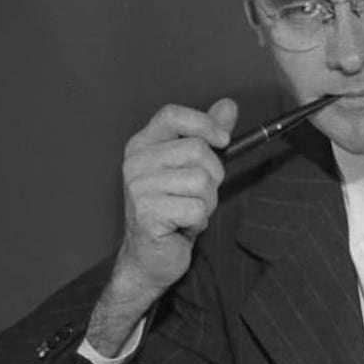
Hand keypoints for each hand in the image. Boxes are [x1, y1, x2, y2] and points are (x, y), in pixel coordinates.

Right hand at [89, 99, 237, 349]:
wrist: (150, 258)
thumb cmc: (172, 211)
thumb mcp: (191, 168)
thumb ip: (207, 136)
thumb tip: (228, 106)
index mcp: (142, 145)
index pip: (172, 115)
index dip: (203, 123)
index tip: (223, 140)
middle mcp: (135, 162)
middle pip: (196, 150)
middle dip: (212, 176)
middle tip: (198, 195)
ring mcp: (138, 188)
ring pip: (200, 181)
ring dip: (206, 202)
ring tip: (188, 212)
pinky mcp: (147, 213)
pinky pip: (197, 208)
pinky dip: (199, 221)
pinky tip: (183, 226)